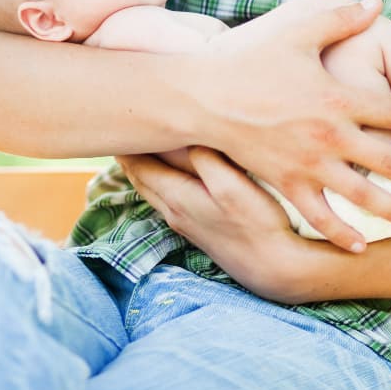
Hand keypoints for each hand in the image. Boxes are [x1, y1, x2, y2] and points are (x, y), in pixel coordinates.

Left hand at [117, 149, 323, 301]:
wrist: (274, 269)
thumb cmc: (257, 223)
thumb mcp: (232, 185)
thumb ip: (205, 159)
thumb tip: (186, 135)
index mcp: (176, 197)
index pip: (139, 165)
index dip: (126, 144)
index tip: (116, 120)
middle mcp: (173, 211)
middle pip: (140, 178)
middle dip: (128, 154)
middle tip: (120, 129)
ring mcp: (184, 223)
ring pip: (151, 190)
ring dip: (141, 168)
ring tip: (136, 146)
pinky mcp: (197, 230)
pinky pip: (165, 198)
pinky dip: (156, 181)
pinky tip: (166, 175)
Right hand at [178, 0, 390, 251]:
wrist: (207, 96)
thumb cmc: (253, 60)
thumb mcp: (300, 32)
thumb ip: (342, 18)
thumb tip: (376, 1)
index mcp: (339, 98)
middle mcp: (331, 135)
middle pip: (389, 160)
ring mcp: (310, 164)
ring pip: (362, 195)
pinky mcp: (287, 182)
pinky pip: (319, 215)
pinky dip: (341, 232)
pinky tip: (360, 245)